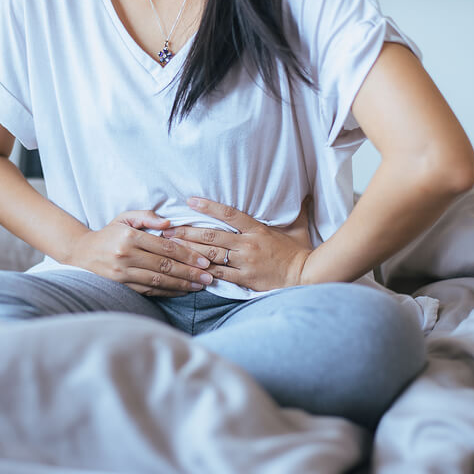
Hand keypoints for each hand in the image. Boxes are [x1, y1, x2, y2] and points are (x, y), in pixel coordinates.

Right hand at [67, 210, 213, 296]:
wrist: (81, 253)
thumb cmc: (108, 233)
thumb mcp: (124, 218)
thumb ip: (147, 217)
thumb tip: (169, 223)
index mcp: (130, 237)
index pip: (165, 247)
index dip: (187, 255)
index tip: (203, 261)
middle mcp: (126, 256)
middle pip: (165, 266)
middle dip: (189, 273)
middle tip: (209, 277)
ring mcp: (122, 274)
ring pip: (158, 281)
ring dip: (182, 285)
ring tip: (200, 286)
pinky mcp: (121, 286)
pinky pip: (149, 291)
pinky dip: (167, 292)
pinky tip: (182, 291)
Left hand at [161, 196, 313, 291]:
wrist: (306, 276)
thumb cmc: (300, 252)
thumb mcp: (298, 227)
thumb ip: (297, 210)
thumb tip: (306, 194)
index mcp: (257, 229)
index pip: (229, 213)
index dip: (208, 206)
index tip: (190, 201)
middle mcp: (247, 244)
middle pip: (210, 235)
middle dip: (186, 232)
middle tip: (166, 229)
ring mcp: (244, 262)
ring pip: (210, 254)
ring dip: (188, 250)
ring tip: (170, 247)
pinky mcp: (244, 279)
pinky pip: (219, 275)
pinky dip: (203, 271)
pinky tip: (188, 268)